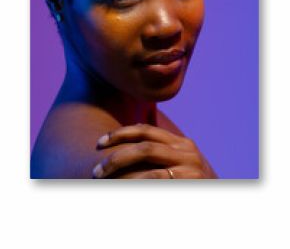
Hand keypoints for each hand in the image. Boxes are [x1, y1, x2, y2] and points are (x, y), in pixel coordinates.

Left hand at [92, 123, 217, 178]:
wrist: (220, 201)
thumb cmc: (194, 187)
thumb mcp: (181, 167)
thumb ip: (162, 156)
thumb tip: (127, 151)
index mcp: (180, 143)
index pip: (145, 130)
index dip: (120, 133)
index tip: (99, 143)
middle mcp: (185, 149)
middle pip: (143, 141)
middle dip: (116, 152)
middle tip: (96, 167)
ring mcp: (189, 163)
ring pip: (146, 153)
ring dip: (119, 163)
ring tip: (101, 175)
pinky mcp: (189, 179)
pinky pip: (156, 176)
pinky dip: (136, 179)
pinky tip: (121, 184)